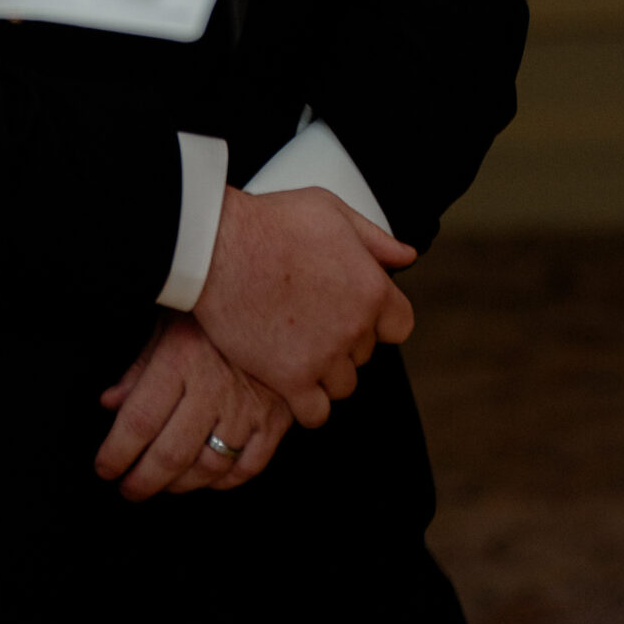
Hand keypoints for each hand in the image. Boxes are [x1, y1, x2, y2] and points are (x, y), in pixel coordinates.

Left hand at [95, 314, 293, 498]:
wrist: (277, 296)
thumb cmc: (213, 309)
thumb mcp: (168, 324)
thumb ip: (139, 368)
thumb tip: (109, 404)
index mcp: (180, 360)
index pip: (139, 420)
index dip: (117, 453)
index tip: (104, 469)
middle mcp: (213, 389)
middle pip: (171, 453)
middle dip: (143, 480)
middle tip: (128, 489)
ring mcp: (248, 408)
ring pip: (210, 467)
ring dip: (181, 485)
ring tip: (164, 485)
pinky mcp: (276, 419)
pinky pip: (250, 466)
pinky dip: (225, 481)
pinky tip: (207, 478)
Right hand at [192, 187, 416, 428]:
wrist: (217, 247)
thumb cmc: (269, 222)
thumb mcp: (329, 210)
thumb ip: (374, 237)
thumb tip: (406, 257)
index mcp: (371, 288)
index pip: (400, 324)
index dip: (377, 320)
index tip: (351, 311)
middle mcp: (355, 327)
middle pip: (364, 354)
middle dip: (342, 340)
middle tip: (308, 320)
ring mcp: (324, 357)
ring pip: (342, 385)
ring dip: (324, 372)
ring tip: (294, 347)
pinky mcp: (290, 379)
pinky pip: (316, 413)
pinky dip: (306, 403)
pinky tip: (290, 384)